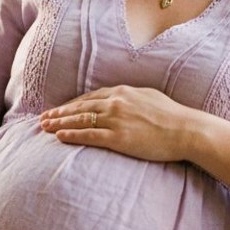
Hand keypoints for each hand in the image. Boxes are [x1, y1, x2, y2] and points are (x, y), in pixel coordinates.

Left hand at [39, 85, 199, 162]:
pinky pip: (89, 135)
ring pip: (80, 120)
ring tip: (45, 127)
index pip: (90, 97)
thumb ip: (131, 97)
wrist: (186, 130)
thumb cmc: (172, 116)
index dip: (72, 104)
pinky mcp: (118, 137)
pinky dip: (72, 135)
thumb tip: (123, 98)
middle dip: (60, 113)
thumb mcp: (149, 97)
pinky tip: (59, 137)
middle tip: (43, 118)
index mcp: (123, 92)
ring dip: (60, 124)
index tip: (60, 109)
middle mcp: (116, 102)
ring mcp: (116, 119)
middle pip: (80, 107)